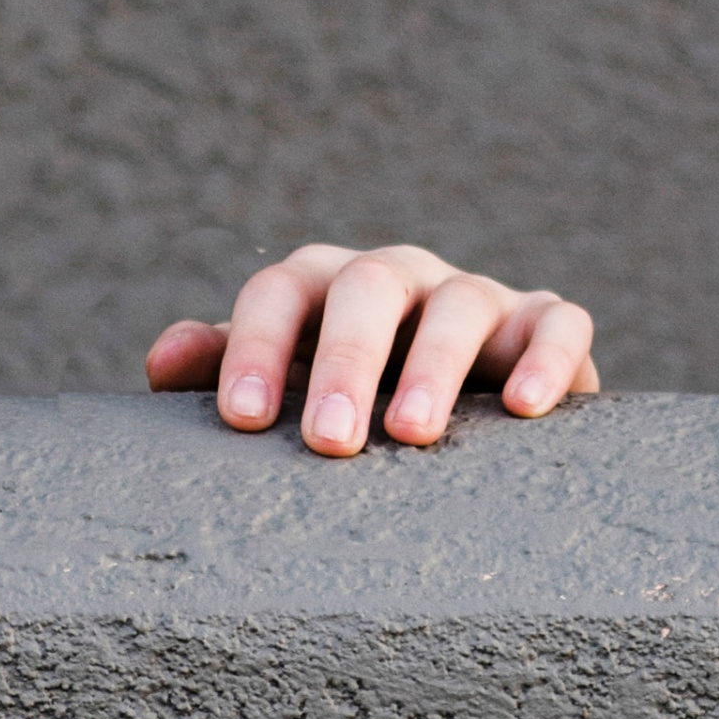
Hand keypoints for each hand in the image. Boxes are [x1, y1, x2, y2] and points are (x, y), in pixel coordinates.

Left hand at [143, 243, 596, 455]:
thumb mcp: (286, 385)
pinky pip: (556, 323)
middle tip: (330, 441)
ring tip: (412, 434)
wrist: (466, 406)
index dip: (257, 346)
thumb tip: (162, 361)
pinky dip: (544, 357)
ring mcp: (475, 296)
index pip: (281, 291)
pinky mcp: (545, 324)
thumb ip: (223, 370)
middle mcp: (398, 277)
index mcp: (323, 287)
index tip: (244, 417)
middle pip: (367, 287)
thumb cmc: (350, 399)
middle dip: (345, 360)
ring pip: (458, 304)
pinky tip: (523, 408)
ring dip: (434, 366)